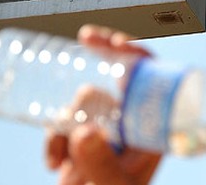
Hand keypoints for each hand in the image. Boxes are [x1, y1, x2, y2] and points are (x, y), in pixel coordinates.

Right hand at [45, 25, 162, 184]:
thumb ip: (101, 163)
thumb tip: (84, 130)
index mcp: (153, 125)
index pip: (151, 78)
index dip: (134, 52)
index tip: (111, 41)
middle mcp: (133, 119)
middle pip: (115, 77)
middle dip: (94, 71)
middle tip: (85, 54)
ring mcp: (107, 126)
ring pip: (84, 97)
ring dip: (66, 120)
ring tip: (62, 156)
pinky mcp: (83, 135)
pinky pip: (63, 119)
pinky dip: (52, 137)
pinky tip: (54, 161)